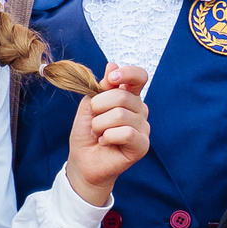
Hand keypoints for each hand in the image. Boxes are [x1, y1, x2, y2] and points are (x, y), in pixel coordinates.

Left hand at [65, 64, 149, 203]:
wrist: (83, 162)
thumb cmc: (87, 134)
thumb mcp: (88, 106)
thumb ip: (101, 88)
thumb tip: (112, 65)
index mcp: (129, 97)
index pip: (139, 77)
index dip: (127, 73)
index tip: (110, 78)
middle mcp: (140, 110)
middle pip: (122, 96)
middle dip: (98, 107)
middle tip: (93, 121)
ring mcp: (143, 128)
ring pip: (120, 115)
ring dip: (100, 125)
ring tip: (98, 133)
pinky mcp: (142, 145)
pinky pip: (126, 133)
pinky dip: (108, 137)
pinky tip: (105, 142)